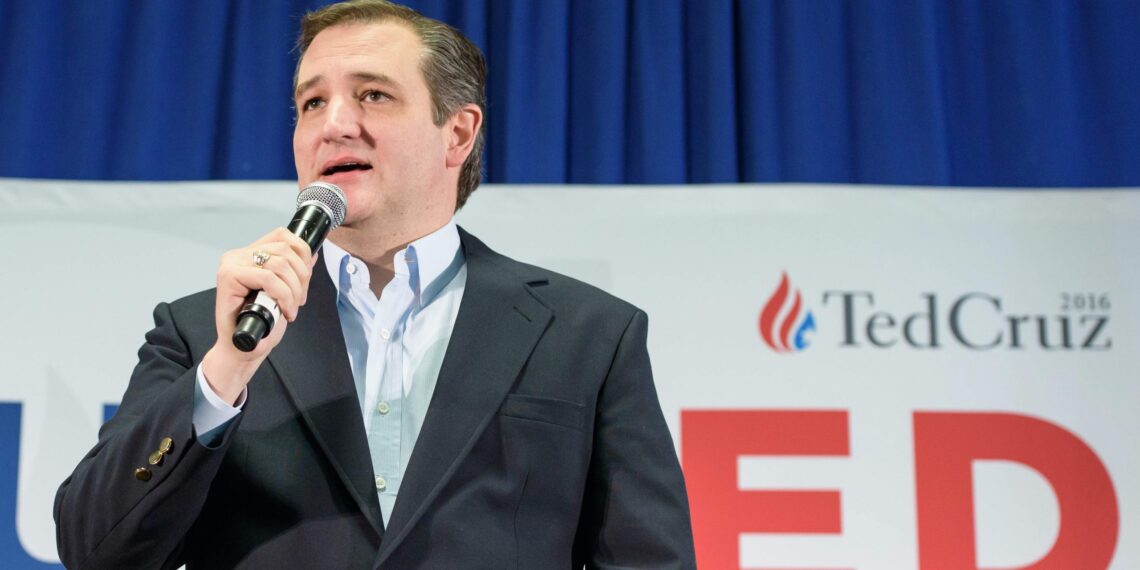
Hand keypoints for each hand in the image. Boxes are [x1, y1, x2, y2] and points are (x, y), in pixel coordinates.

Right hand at [201, 228, 317, 403]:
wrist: (242, 347)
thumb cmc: (259, 322)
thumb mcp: (284, 291)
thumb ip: (293, 271)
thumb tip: (312, 255)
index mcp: (250, 253)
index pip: (282, 235)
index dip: (302, 253)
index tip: (306, 278)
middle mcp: (238, 255)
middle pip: (285, 250)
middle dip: (302, 277)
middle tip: (300, 300)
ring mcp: (232, 264)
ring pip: (279, 264)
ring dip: (294, 289)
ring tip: (291, 308)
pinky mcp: (228, 276)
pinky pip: (267, 278)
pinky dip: (283, 295)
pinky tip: (284, 310)